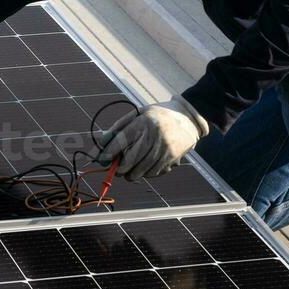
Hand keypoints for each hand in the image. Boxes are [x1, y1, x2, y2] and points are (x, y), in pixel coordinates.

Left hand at [95, 96, 209, 180]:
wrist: (189, 118)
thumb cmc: (157, 115)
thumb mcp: (138, 114)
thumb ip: (119, 128)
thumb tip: (100, 143)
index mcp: (142, 123)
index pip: (120, 141)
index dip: (107, 153)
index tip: (101, 159)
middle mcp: (153, 136)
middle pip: (128, 162)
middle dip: (118, 169)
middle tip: (115, 169)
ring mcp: (164, 149)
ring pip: (140, 171)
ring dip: (130, 174)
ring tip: (128, 170)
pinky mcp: (172, 159)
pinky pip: (152, 173)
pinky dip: (144, 174)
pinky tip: (143, 167)